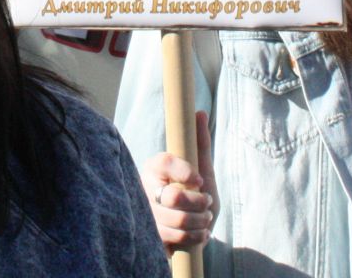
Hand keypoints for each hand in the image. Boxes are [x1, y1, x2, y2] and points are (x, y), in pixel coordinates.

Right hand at [141, 111, 214, 254]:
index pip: (165, 162)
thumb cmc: (196, 193)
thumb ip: (200, 143)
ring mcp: (146, 215)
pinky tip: (200, 232)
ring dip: (201, 221)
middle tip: (206, 202)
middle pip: (174, 196)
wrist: (193, 229)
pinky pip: (176, 238)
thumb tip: (199, 112)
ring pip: (178, 219)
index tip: (200, 181)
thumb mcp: (202, 168)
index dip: (185, 173)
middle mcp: (145, 189)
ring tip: (204, 218)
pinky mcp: (150, 236)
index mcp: (154, 167)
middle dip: (200, 202)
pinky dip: (196, 236)